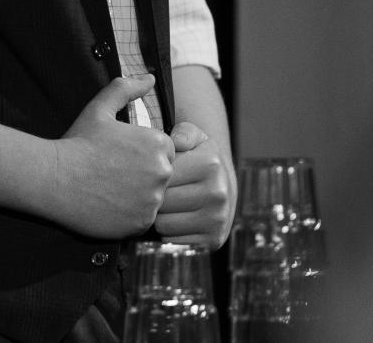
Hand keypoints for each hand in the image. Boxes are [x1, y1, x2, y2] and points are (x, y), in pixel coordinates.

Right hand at [51, 74, 176, 237]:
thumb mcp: (100, 108)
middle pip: (162, 175)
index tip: (120, 157)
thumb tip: (150, 78)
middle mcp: (162, 172)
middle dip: (143, 175)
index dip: (142, 154)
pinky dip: (130, 214)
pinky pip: (143, 219)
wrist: (54, 178)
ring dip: (138, 195)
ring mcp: (152, 201)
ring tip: (110, 189)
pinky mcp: (140, 224)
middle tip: (114, 173)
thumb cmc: (78, 143)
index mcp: (158, 144)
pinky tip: (109, 204)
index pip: (165, 152)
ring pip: (154, 198)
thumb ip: (126, 89)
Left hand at [154, 121, 234, 248]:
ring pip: (163, 224)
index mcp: (209, 164)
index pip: (160, 177)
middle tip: (152, 191)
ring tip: (162, 204)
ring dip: (157, 216)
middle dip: (151, 197)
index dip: (150, 175)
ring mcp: (217, 219)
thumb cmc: (197, 158)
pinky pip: (172, 240)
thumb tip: (177, 141)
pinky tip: (172, 218)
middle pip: (161, 202)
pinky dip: (167, 232)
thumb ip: (182, 132)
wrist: (222, 187)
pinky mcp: (213, 240)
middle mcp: (217, 192)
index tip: (151, 173)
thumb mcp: (192, 137)